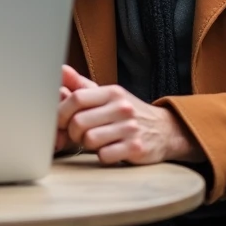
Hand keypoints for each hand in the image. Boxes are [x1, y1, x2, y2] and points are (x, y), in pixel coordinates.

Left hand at [55, 66, 202, 164]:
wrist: (165, 130)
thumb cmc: (127, 113)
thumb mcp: (108, 96)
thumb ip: (82, 85)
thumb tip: (60, 70)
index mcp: (112, 92)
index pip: (76, 98)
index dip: (61, 112)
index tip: (61, 121)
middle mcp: (122, 107)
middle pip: (79, 121)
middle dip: (73, 132)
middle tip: (79, 134)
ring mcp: (131, 128)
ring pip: (90, 140)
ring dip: (87, 145)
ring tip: (95, 142)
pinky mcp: (137, 148)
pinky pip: (104, 155)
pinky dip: (102, 156)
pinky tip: (108, 150)